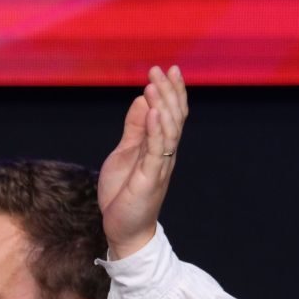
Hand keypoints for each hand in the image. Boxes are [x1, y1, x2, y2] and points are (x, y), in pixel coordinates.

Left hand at [98, 65, 187, 258]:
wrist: (124, 230)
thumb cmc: (124, 194)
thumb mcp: (125, 153)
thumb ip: (135, 129)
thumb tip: (143, 100)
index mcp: (160, 147)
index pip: (171, 114)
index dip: (171, 91)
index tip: (167, 69)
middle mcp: (165, 154)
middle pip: (174, 117)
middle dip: (167, 91)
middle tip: (159, 69)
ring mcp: (159, 165)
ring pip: (169, 130)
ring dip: (163, 105)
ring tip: (154, 84)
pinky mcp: (149, 178)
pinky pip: (156, 150)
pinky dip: (156, 129)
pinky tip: (154, 112)